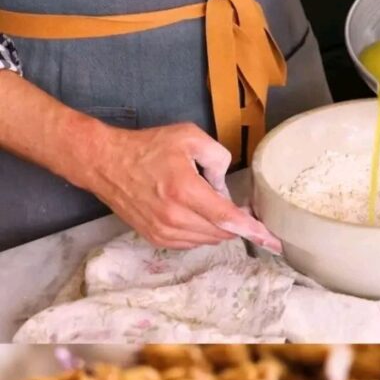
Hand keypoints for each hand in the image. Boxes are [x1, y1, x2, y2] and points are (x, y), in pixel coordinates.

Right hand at [90, 123, 280, 250]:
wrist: (105, 164)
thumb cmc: (148, 147)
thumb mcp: (188, 136)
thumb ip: (217, 156)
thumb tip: (226, 186)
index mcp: (184, 190)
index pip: (227, 218)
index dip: (254, 231)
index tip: (274, 241)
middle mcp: (174, 216)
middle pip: (221, 232)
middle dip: (237, 224)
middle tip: (241, 208)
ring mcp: (163, 231)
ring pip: (208, 240)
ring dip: (218, 228)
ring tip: (211, 205)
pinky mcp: (157, 238)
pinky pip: (192, 243)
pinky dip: (202, 232)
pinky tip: (197, 214)